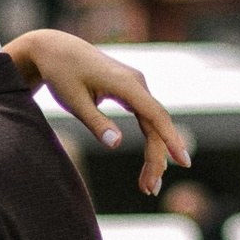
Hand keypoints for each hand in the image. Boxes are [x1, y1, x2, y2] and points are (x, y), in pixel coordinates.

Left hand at [10, 31, 191, 194]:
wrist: (56, 49)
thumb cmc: (62, 74)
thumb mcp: (73, 101)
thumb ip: (95, 122)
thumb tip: (116, 144)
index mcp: (125, 83)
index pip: (155, 114)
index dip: (170, 138)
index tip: (183, 160)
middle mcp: (137, 82)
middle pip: (156, 125)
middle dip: (157, 158)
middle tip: (149, 190)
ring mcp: (136, 86)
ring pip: (153, 124)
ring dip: (154, 153)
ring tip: (148, 185)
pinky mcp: (131, 91)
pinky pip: (147, 118)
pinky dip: (150, 140)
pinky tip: (151, 162)